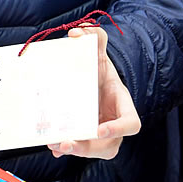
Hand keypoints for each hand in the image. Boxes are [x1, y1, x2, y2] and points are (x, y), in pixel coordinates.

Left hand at [48, 25, 140, 159]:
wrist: (92, 82)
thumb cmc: (99, 70)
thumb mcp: (99, 53)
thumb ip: (96, 37)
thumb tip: (79, 31)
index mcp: (124, 106)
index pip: (131, 124)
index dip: (118, 129)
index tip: (99, 129)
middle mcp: (114, 126)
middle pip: (106, 146)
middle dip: (86, 146)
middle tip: (67, 141)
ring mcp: (102, 137)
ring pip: (91, 150)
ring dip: (73, 150)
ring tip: (54, 143)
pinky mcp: (87, 140)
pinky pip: (78, 148)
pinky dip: (64, 149)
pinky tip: (51, 145)